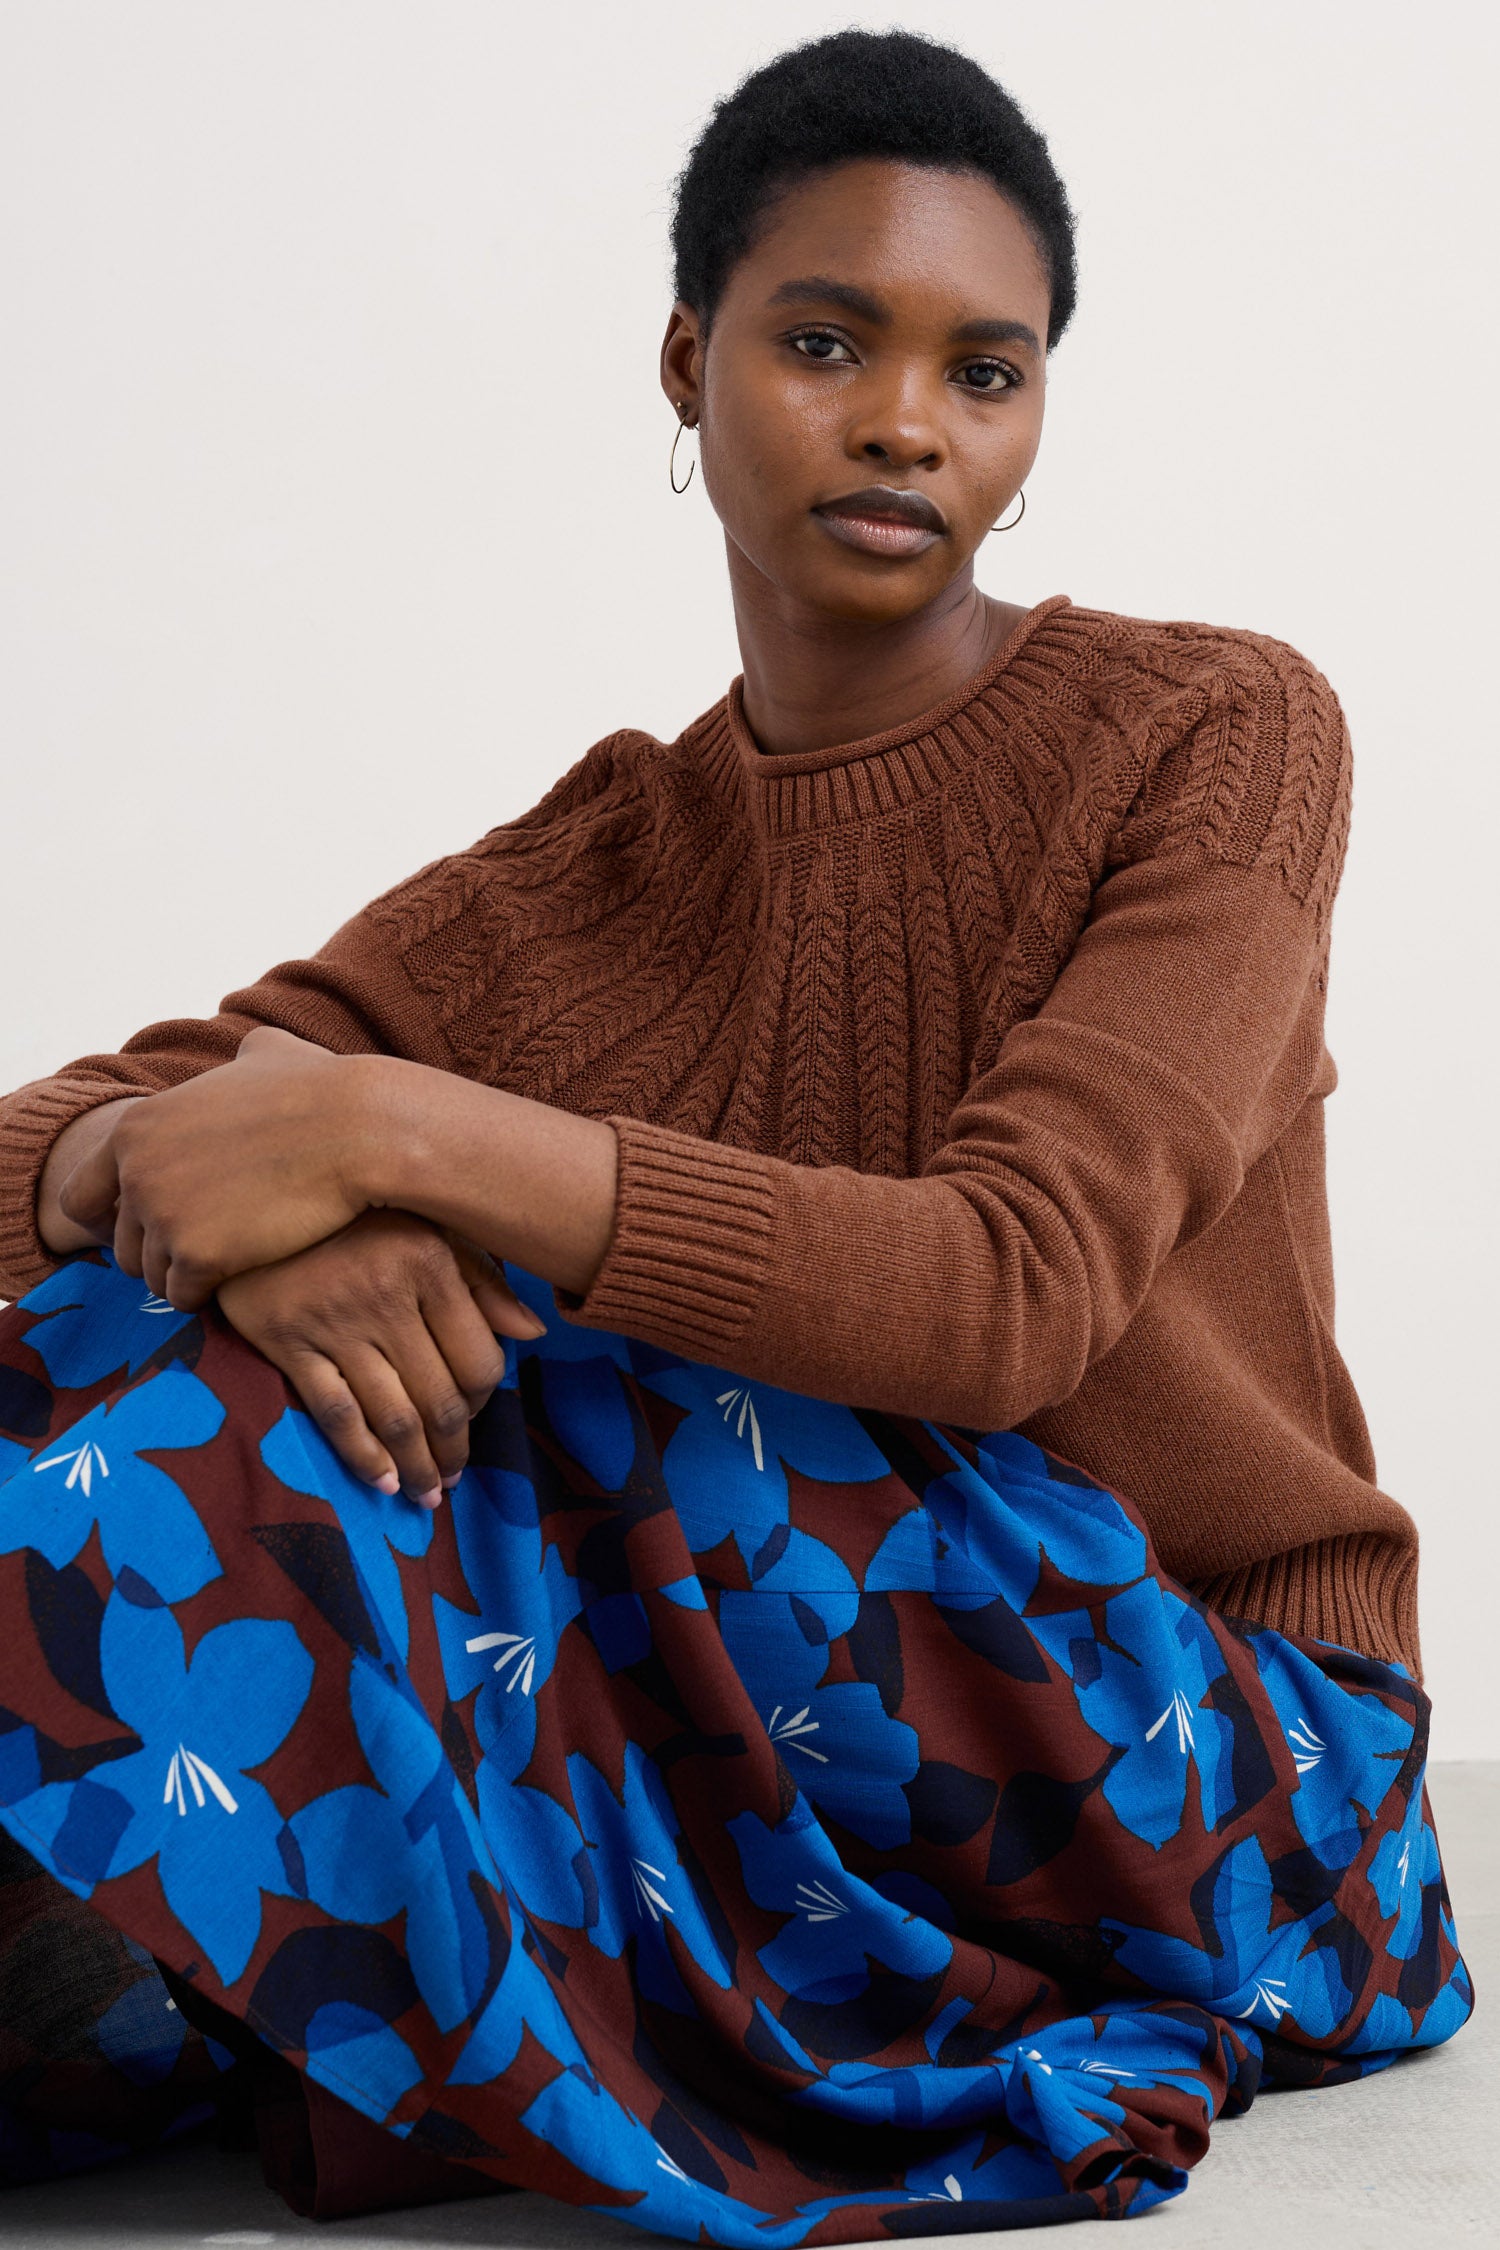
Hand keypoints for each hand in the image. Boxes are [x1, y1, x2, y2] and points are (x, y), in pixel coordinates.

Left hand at [58, 1026, 390, 1308]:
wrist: (360, 1129)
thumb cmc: (325, 1091)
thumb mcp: (271, 1055)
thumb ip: (242, 1058)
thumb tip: (254, 1053)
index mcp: (136, 1128)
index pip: (82, 1198)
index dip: (118, 1219)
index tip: (158, 1227)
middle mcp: (136, 1172)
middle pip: (123, 1247)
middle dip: (161, 1254)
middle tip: (211, 1249)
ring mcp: (163, 1216)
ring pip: (152, 1277)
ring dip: (189, 1276)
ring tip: (234, 1264)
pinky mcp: (198, 1255)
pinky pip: (184, 1296)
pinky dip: (211, 1294)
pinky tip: (245, 1275)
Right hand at [217, 1209, 546, 1503]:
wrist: (254, 1192)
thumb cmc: (355, 1213)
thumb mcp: (429, 1224)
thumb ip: (483, 1279)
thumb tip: (533, 1334)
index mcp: (431, 1263)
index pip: (479, 1360)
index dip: (486, 1402)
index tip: (477, 1416)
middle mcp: (387, 1295)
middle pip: (439, 1398)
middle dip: (453, 1450)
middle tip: (455, 1479)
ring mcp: (335, 1321)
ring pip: (392, 1415)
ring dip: (416, 1465)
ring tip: (428, 1494)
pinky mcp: (286, 1340)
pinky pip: (336, 1412)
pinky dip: (363, 1455)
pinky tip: (383, 1481)